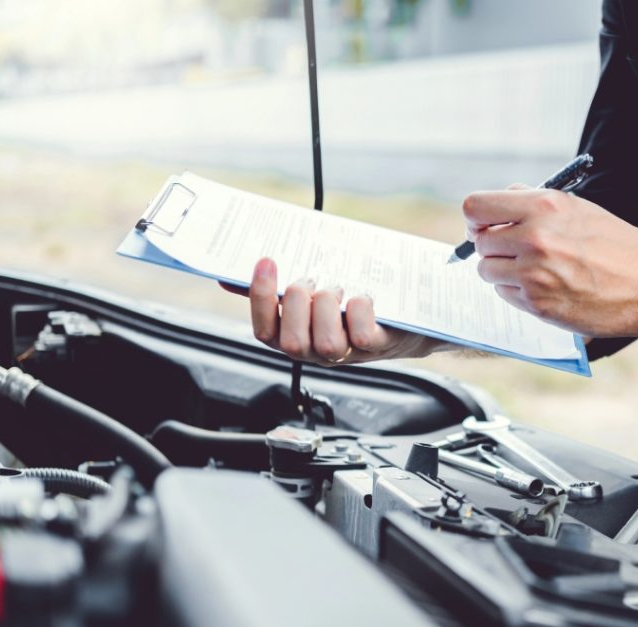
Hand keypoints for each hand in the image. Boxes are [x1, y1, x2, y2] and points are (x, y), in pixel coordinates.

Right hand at [221, 258, 444, 365]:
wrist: (409, 315)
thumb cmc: (354, 303)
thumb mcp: (311, 294)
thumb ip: (274, 289)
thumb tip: (229, 278)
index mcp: (296, 337)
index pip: (264, 332)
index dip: (261, 298)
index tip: (266, 261)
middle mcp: (319, 351)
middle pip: (291, 343)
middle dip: (297, 303)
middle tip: (312, 279)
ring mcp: (349, 353)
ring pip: (326, 343)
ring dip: (327, 307)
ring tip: (338, 288)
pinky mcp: (378, 346)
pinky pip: (360, 335)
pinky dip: (358, 308)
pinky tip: (361, 295)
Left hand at [463, 188, 637, 338]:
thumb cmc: (615, 244)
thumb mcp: (576, 208)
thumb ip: (534, 201)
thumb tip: (500, 200)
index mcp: (543, 206)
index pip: (475, 207)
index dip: (477, 219)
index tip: (485, 226)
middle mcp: (534, 238)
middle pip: (480, 242)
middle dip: (493, 247)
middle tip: (515, 252)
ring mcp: (534, 273)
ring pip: (487, 271)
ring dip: (502, 272)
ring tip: (534, 270)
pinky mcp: (537, 304)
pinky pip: (505, 294)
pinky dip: (517, 292)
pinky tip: (545, 287)